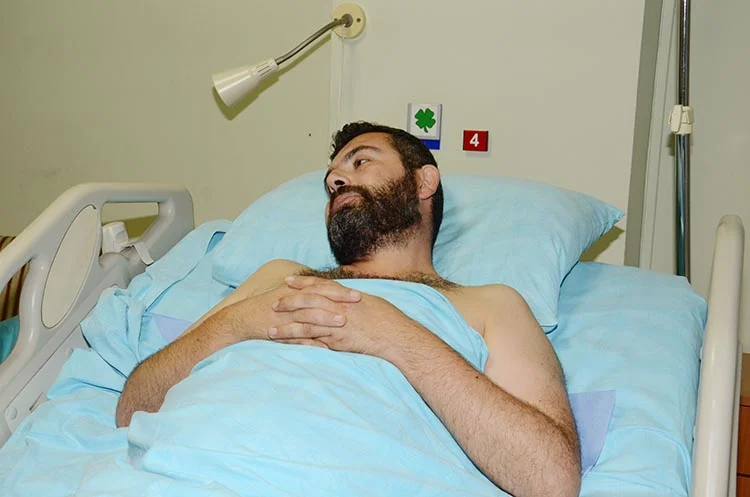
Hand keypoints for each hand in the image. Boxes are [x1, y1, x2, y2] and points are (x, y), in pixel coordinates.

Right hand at [222, 277, 360, 345]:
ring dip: (326, 318)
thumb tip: (331, 298)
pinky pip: (295, 335)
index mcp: (296, 291)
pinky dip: (309, 340)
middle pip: (319, 297)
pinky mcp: (278, 330)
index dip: (339, 290)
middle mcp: (292, 300)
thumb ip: (308, 296)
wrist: (244, 317)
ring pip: (308, 315)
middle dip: (339, 299)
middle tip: (358, 300)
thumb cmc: (270, 306)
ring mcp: (285, 315)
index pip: (322, 288)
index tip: (357, 293)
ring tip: (343, 321)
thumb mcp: (289, 297)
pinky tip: (324, 346)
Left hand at [270, 276, 423, 357]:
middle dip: (288, 302)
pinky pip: (314, 342)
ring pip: (305, 324)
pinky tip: (287, 348)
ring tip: (270, 332)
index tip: (288, 281)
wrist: (397, 336)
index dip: (302, 283)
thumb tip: (346, 298)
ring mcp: (336, 324)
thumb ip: (353, 301)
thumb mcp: (370, 302)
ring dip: (286, 328)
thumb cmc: (388, 319)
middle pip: (307, 302)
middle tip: (272, 302)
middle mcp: (338, 308)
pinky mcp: (338, 341)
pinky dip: (299, 345)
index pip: (319, 286)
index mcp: (345, 296)